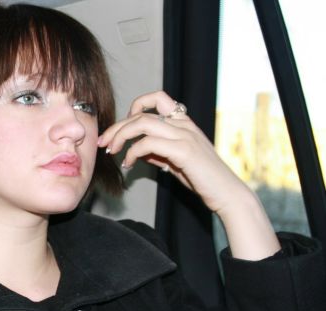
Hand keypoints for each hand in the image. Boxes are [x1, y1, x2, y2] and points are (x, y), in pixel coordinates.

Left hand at [98, 91, 279, 259]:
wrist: (227, 193)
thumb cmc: (203, 179)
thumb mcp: (176, 161)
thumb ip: (158, 152)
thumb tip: (137, 149)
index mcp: (184, 122)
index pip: (157, 98)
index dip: (135, 107)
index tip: (122, 127)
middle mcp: (184, 124)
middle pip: (141, 113)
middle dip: (116, 127)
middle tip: (102, 142)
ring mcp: (184, 135)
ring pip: (142, 123)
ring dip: (120, 136)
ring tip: (111, 151)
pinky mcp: (183, 151)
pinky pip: (148, 143)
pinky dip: (132, 153)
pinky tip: (128, 165)